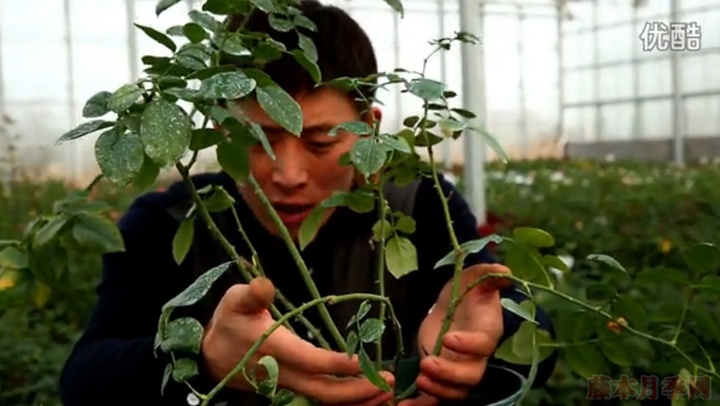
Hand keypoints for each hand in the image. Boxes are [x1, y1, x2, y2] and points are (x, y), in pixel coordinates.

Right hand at [201, 277, 394, 404]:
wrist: (211, 355)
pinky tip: (369, 392)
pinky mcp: (293, 388)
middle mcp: (283, 373)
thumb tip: (266, 285)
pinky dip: (346, 399)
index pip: (309, 361)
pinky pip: (321, 398)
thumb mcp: (235, 300)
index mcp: (273, 349)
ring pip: (324, 399)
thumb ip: (251, 294)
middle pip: (323, 391)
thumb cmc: (229, 321)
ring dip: (356, 399)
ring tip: (387, 391)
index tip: (362, 360)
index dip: (336, 364)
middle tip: (390, 382)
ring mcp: (288, 385)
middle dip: (357, 391)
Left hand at [400, 263, 510, 405]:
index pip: (484, 344)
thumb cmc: (466, 291)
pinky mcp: (442, 375)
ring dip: (439, 389)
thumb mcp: (473, 277)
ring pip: (457, 391)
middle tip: (428, 363)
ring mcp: (459, 368)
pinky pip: (439, 395)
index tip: (448, 338)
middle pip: (472, 376)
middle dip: (450, 374)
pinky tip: (408, 403)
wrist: (454, 305)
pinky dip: (425, 401)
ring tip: (420, 377)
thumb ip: (486, 274)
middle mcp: (476, 355)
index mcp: (486, 331)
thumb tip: (504, 271)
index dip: (469, 346)